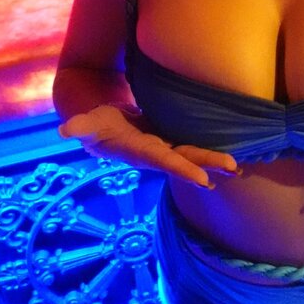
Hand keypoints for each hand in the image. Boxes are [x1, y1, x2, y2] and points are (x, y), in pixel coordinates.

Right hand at [58, 104, 239, 187]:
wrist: (102, 129)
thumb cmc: (94, 126)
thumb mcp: (87, 124)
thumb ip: (80, 126)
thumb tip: (65, 129)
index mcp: (139, 150)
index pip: (163, 159)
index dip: (182, 168)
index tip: (202, 178)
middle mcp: (155, 152)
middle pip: (185, 158)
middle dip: (207, 164)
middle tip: (233, 168)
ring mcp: (164, 147)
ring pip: (192, 154)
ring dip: (213, 163)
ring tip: (238, 169)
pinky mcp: (169, 140)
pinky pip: (193, 148)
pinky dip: (210, 156)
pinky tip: (230, 165)